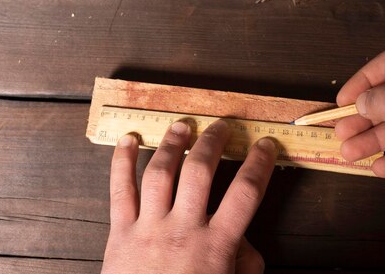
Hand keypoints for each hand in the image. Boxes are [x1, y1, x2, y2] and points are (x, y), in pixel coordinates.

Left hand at [101, 120, 276, 273]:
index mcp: (215, 246)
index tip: (265, 145)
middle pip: (201, 172)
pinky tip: (128, 140)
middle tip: (221, 126)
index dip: (259, 164)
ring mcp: (148, 228)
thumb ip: (243, 264)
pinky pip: (119, 190)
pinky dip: (121, 162)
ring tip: (183, 125)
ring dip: (173, 144)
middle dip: (213, 142)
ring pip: (161, 173)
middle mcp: (182, 230)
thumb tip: (244, 242)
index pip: (245, 193)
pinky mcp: (119, 233)